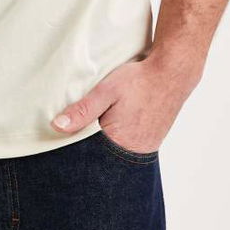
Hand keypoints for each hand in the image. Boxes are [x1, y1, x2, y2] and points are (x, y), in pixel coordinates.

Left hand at [50, 55, 200, 152]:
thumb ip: (83, 110)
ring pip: (116, 152)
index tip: (64, 135)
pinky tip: (114, 124)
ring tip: (100, 123)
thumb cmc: (139, 81)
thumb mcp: (106, 90)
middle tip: (82, 126)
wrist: (172, 73)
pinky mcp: (152, 142)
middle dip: (90, 145)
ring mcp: (145, 148)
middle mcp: (133, 152)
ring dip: (105, 141)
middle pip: (102, 156)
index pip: (89, 155)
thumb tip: (57, 126)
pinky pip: (129, 147)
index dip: (76, 145)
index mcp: (119, 143)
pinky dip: (119, 139)